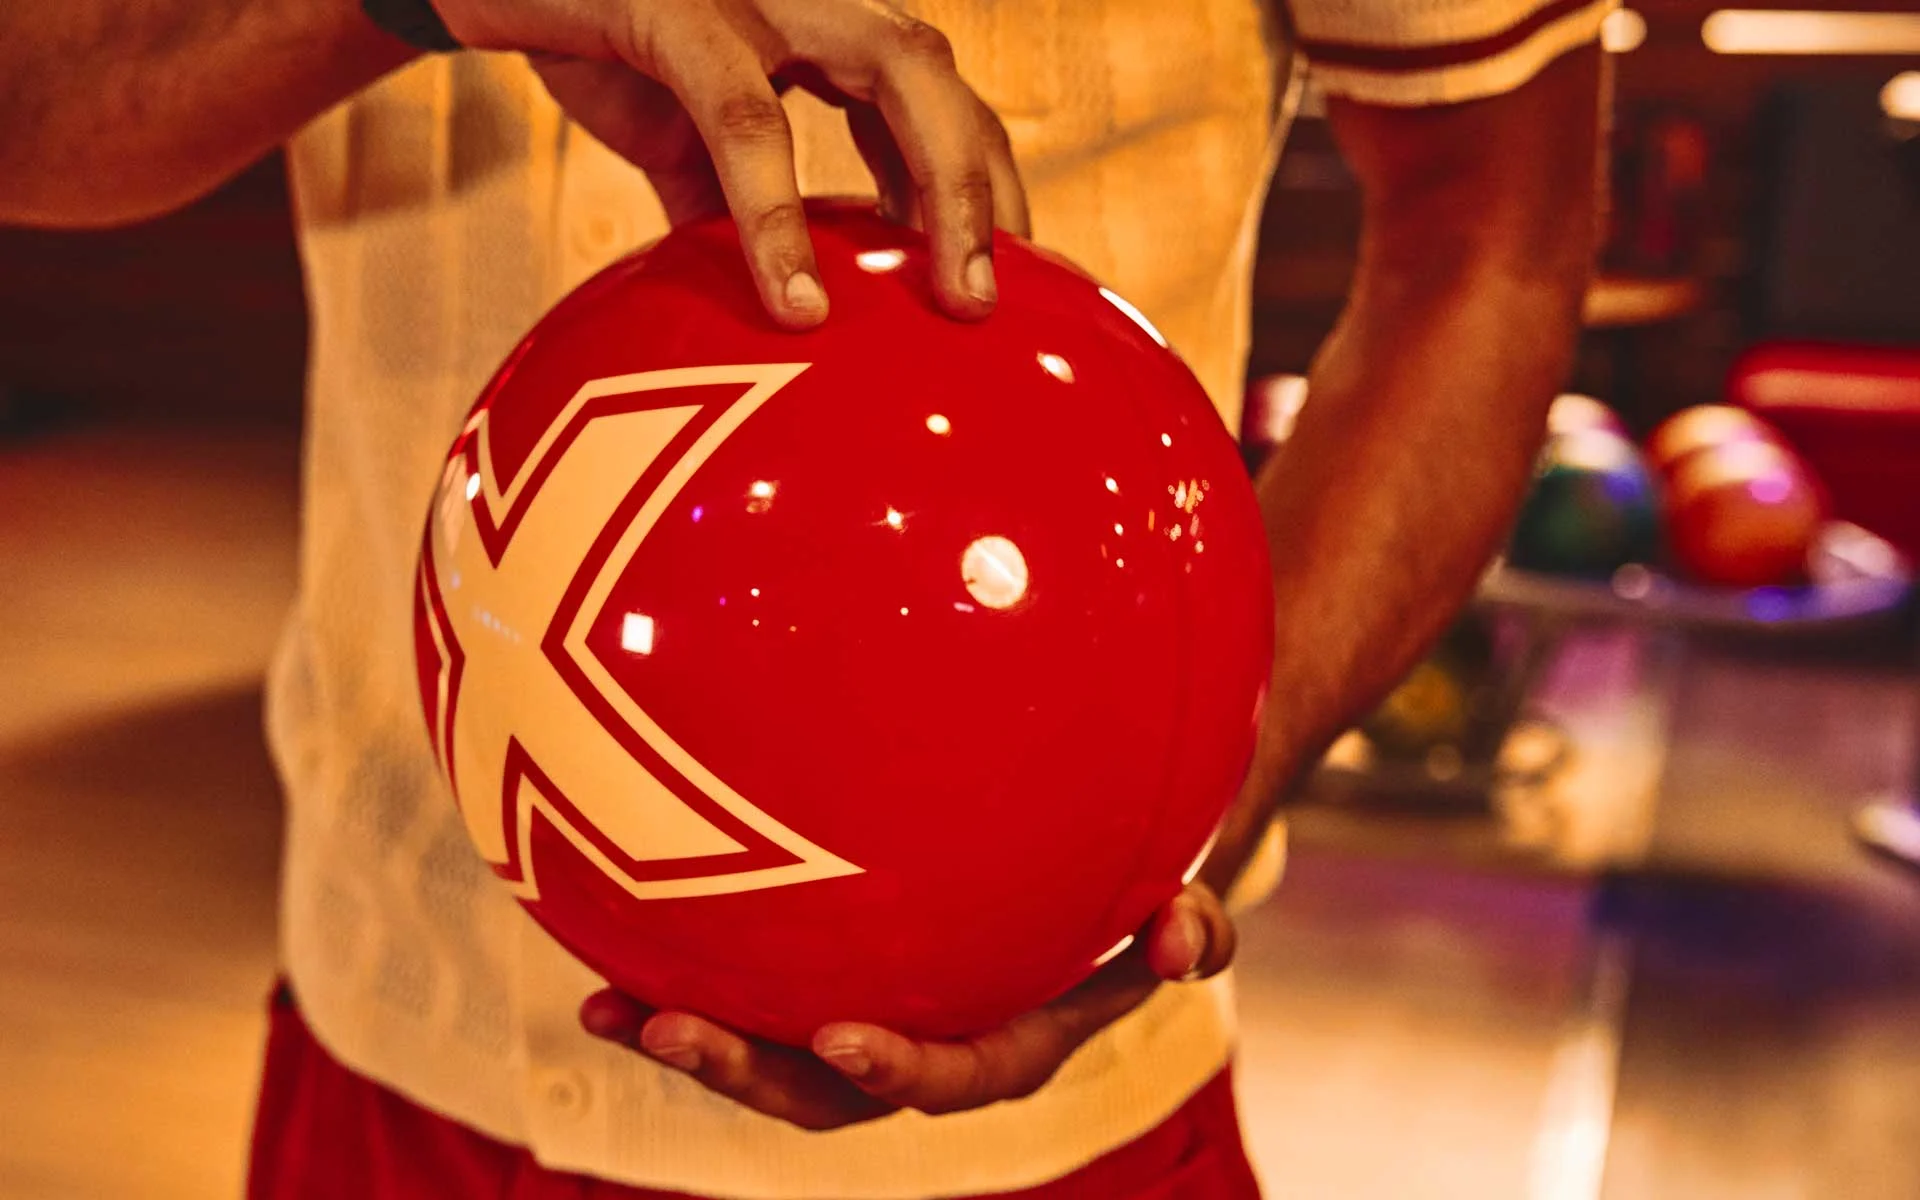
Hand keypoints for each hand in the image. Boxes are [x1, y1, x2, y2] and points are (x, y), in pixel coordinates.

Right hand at [428, 0, 1027, 327]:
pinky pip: (748, 117)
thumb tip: (771, 316)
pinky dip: (777, 213)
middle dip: (987, 187)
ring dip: (940, 187)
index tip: (1016, 282)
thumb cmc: (600, 52)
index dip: (986, 184)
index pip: (939, 100)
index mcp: (823, 31)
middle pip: (941, 78)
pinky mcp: (678, 7)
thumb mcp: (680, 145)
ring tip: (950, 297)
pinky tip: (796, 301)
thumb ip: (731, 212)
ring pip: (894, 71)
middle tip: (997, 301)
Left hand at [577, 883, 1235, 1130]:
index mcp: (1008, 1041)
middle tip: (675, 1032)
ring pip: (767, 1057)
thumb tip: (1180, 944)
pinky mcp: (819, 981)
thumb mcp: (1181, 898)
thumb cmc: (1133, 882)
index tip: (842, 1039)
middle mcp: (925, 1046)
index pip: (955, 1078)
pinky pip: (749, 994)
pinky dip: (681, 979)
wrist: (1090, 871)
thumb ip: (1193, 927)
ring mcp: (866, 1018)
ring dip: (688, 1043)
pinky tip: (605, 939)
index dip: (900, 1071)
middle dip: (748, 1074)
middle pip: (828, 1093)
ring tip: (606, 1006)